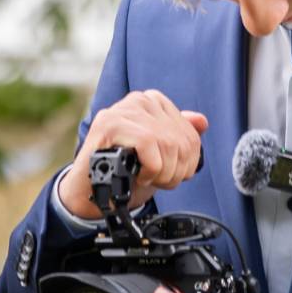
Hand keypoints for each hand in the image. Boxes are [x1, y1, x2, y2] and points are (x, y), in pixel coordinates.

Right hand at [58, 90, 209, 219]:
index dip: (187, 163)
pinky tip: (140, 176)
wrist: (90, 191)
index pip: (190, 133)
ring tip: (148, 180)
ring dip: (162, 173)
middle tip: (159, 182)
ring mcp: (123, 110)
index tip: (172, 176)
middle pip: (180, 141)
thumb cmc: (122, 171)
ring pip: (167, 144)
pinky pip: (148, 144)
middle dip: (174, 171)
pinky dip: (149, 168)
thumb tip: (201, 121)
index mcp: (152, 102)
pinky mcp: (111, 123)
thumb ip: (178, 135)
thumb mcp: (157, 154)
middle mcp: (139, 101)